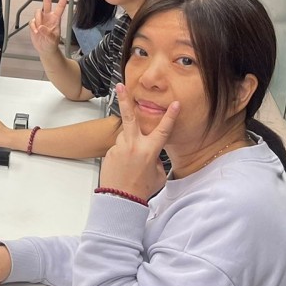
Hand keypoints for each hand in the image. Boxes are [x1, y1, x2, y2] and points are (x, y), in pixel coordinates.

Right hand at [28, 0, 68, 55]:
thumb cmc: (52, 44)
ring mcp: (41, 19)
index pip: (60, 5)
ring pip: (37, 12)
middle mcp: (48, 16)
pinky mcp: (34, 23)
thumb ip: (47, 33)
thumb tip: (40, 27)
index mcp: (56, 18)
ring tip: (39, 30)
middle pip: (47, 1)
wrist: (45, 49)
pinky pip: (32, 21)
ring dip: (37, 20)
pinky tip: (36, 32)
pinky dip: (33, 27)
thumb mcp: (52, 40)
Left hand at [99, 82, 176, 200]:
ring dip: (130, 143)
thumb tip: (151, 152)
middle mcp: (133, 146)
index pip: (163, 130)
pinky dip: (123, 154)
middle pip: (129, 117)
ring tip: (131, 162)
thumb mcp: (158, 174)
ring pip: (126, 136)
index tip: (175, 104)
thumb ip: (156, 159)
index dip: (170, 116)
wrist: (120, 200)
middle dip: (125, 99)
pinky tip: (124, 166)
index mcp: (149, 151)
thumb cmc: (141, 189)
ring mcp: (120, 147)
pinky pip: (120, 148)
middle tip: (120, 86)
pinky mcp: (110, 152)